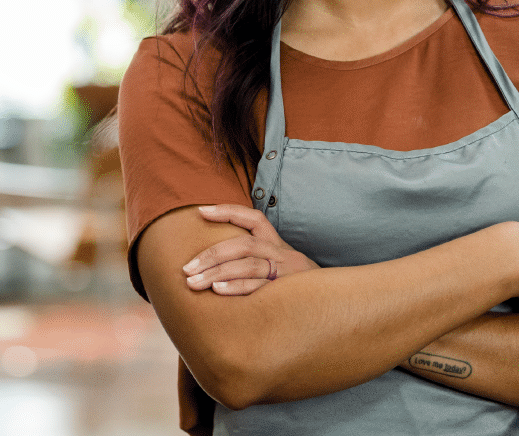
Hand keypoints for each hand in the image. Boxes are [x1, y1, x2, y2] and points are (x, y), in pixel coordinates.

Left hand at [182, 204, 319, 294]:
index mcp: (278, 245)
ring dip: (217, 272)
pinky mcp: (289, 294)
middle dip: (212, 254)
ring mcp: (287, 274)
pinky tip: (217, 292)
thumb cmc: (296, 289)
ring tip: (193, 282)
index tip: (200, 212)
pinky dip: (237, 288)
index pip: (253, 219)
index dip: (228, 212)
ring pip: (249, 265)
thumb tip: (214, 262)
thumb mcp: (279, 268)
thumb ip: (254, 262)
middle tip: (186, 268)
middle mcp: (283, 255)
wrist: (333, 307)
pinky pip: (259, 288)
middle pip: (244, 244)